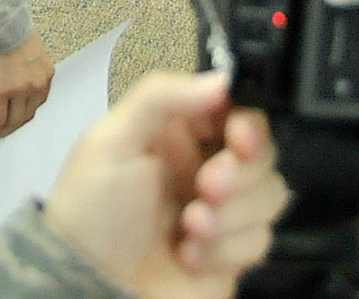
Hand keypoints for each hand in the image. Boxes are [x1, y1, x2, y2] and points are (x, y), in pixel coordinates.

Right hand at [0, 34, 54, 138]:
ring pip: (14, 119)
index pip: (40, 100)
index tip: (20, 116)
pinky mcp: (1, 93)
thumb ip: (29, 64)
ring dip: (6, 129)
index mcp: (46, 72)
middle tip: (7, 129)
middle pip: (29, 113)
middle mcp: (37, 85)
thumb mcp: (30, 46)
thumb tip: (18, 74)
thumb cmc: (9, 26)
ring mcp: (20, 91)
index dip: (28, 111)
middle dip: (17, 124)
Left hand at [42, 73, 286, 298]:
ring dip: (234, 214)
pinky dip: (228, 250)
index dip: (246, 121)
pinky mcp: (232, 254)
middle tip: (207, 188)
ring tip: (189, 228)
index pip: (233, 110)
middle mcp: (203, 166)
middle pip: (262, 153)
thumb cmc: (91, 210)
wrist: (87, 286)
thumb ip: (160, 97)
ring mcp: (222, 212)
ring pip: (271, 196)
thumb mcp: (110, 141)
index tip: (239, 137)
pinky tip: (190, 257)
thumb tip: (221, 80)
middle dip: (240, 172)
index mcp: (176, 131)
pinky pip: (260, 241)